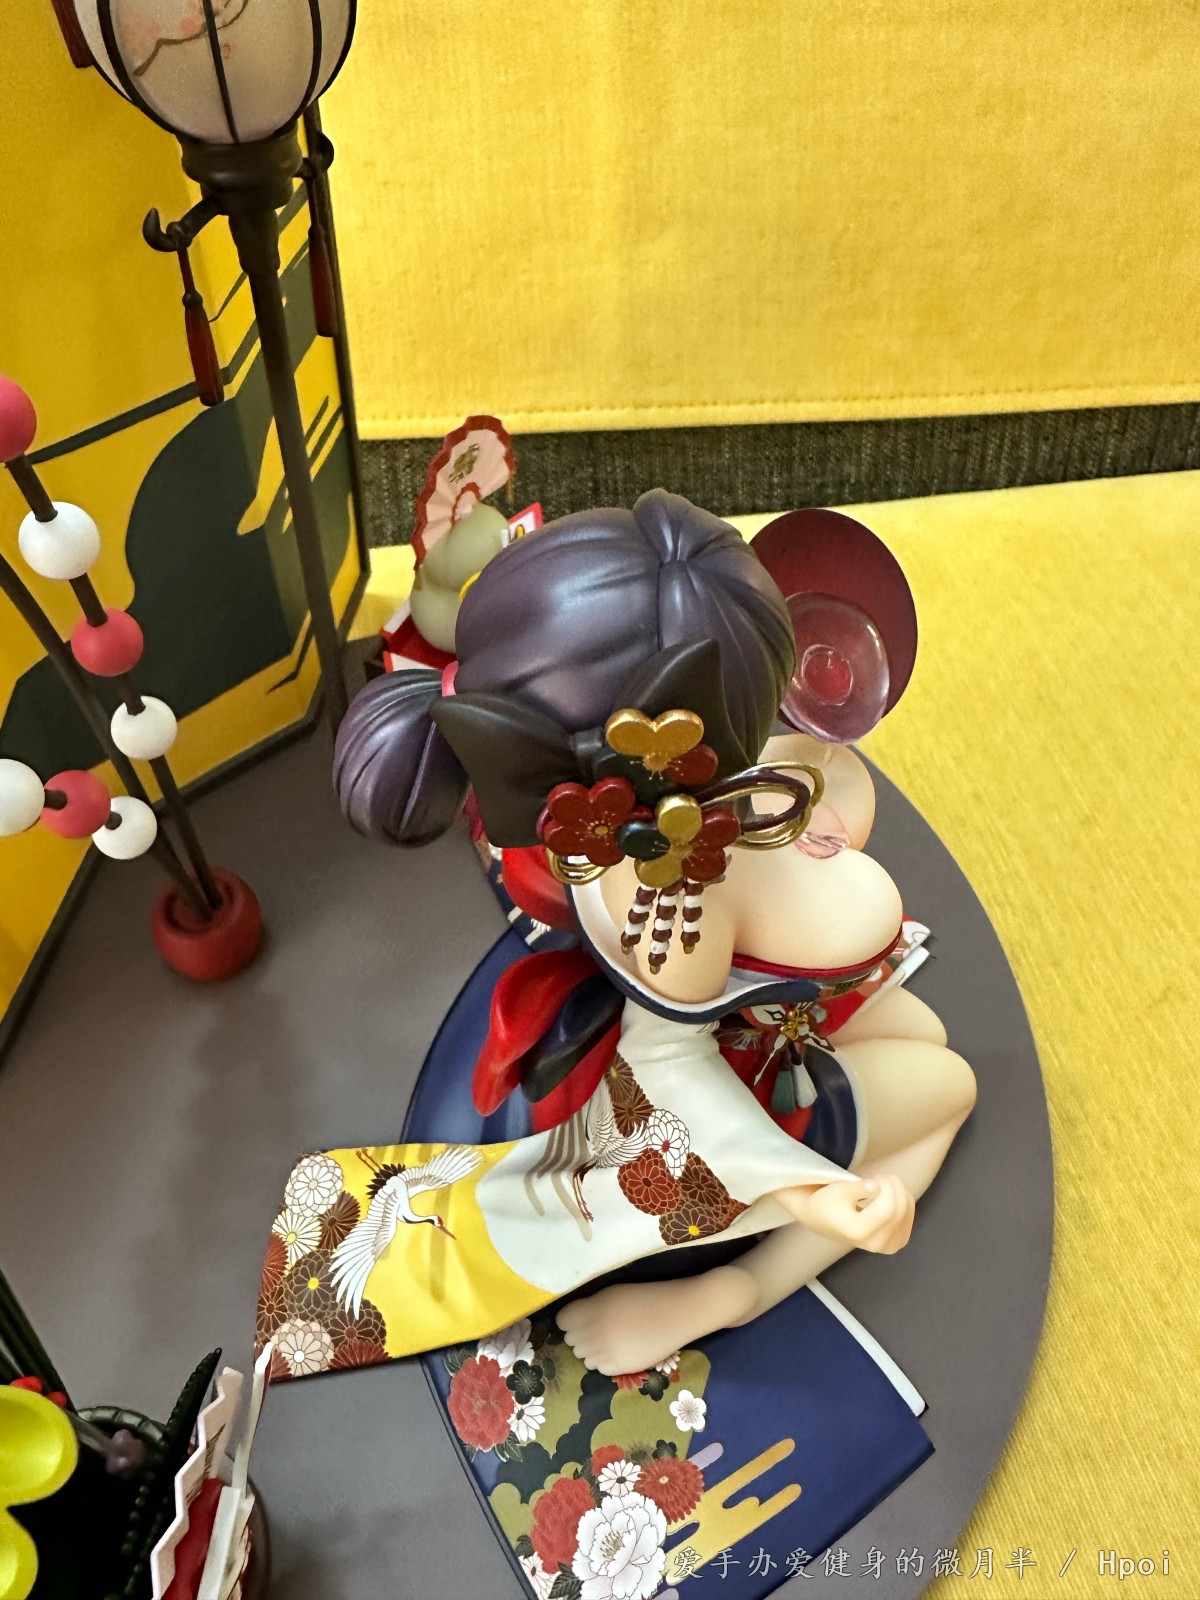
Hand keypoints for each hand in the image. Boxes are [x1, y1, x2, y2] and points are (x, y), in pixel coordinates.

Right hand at [776, 1173, 913, 1253]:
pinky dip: (904, 1201)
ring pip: (907, 1211)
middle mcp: (876, 1244)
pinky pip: (910, 1217)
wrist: (823, 1222)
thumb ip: (859, 1187)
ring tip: (883, 1185)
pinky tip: (891, 1195)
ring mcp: (888, 1246)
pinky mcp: (896, 1244)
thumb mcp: (838, 1190)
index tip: (874, 1176)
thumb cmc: (828, 1203)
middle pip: (900, 1208)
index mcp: (859, 1232)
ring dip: (900, 1191)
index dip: (887, 1185)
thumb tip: (877, 1186)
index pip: (888, 1207)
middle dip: (894, 1185)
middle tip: (879, 1176)